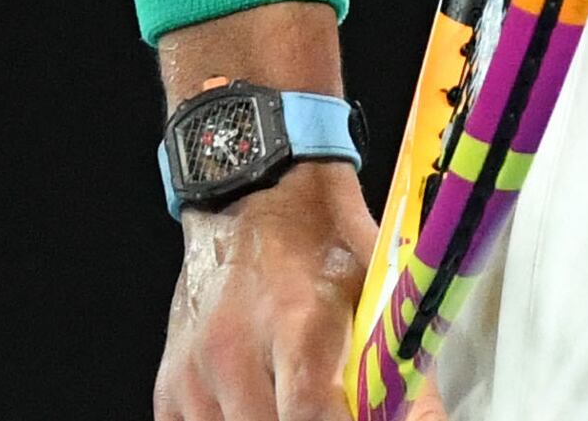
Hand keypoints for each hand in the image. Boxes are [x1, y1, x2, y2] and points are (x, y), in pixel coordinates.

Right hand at [153, 161, 413, 420]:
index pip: (308, 415)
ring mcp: (194, 371)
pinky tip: (255, 401)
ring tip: (288, 398)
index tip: (358, 416)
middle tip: (328, 405)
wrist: (255, 190)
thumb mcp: (373, 280)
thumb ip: (388, 356)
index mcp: (295, 322)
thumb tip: (419, 413)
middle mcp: (234, 350)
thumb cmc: (319, 235)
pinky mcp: (169, 384)